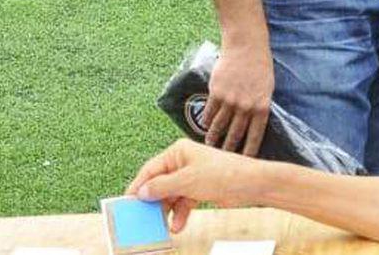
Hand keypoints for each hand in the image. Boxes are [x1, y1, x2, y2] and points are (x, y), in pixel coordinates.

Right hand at [126, 139, 258, 233]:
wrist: (251, 184)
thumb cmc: (222, 174)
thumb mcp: (188, 180)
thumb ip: (162, 186)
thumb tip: (141, 192)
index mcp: (178, 152)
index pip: (150, 169)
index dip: (138, 186)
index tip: (127, 202)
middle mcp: (183, 162)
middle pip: (159, 183)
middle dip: (152, 201)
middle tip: (142, 218)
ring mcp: (191, 176)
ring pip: (170, 195)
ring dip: (166, 211)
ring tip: (160, 225)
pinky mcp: (200, 189)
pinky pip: (183, 202)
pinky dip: (180, 214)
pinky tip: (177, 226)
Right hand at [203, 43, 273, 156]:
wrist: (246, 47)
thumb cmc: (260, 66)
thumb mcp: (266, 88)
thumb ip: (259, 106)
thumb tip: (253, 123)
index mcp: (261, 107)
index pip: (255, 136)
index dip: (249, 151)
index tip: (244, 162)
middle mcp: (245, 107)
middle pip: (235, 134)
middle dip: (228, 149)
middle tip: (222, 160)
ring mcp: (230, 100)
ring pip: (219, 126)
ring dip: (214, 138)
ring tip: (209, 146)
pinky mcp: (216, 93)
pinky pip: (209, 112)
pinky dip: (206, 121)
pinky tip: (204, 127)